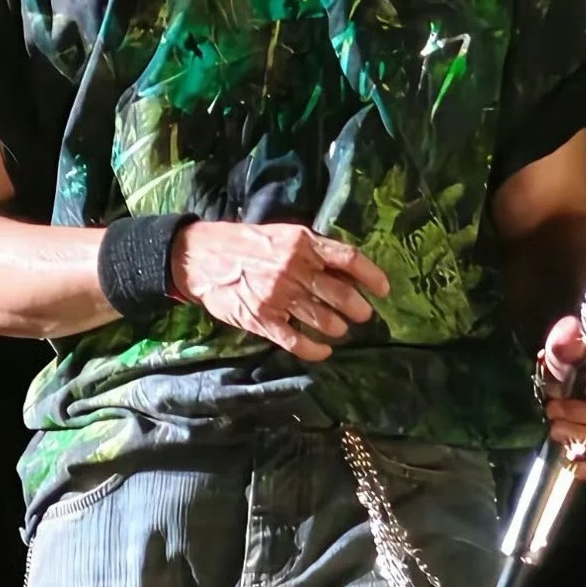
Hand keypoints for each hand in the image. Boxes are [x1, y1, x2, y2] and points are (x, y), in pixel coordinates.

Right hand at [170, 221, 390, 363]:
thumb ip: (313, 249)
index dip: (371, 276)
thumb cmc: (245, 244)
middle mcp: (293, 268)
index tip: (384, 290)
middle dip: (359, 309)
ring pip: (323, 320)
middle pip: (341, 294)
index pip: (348, 259)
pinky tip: (324, 351)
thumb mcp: (283, 235)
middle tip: (362, 315)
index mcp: (302, 243)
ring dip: (338, 328)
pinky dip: (316, 350)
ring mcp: (278, 296)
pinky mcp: (262, 320)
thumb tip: (347, 268)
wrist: (200, 257)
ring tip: (340, 330)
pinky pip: (297, 341)